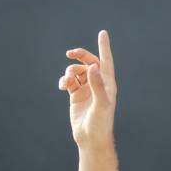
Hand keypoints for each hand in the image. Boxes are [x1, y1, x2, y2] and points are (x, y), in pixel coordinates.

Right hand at [58, 30, 116, 149]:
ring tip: (66, 83)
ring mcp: (86, 88)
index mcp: (108, 83)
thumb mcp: (101, 104)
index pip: (106, 61)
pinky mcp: (76, 95)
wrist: (90, 137)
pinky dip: (64, 80)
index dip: (104, 47)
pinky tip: (62, 86)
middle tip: (71, 53)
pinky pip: (68, 81)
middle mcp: (98, 83)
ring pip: (76, 71)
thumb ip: (97, 85)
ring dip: (69, 72)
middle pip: (89, 62)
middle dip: (80, 56)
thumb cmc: (101, 122)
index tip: (102, 33)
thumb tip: (93, 67)